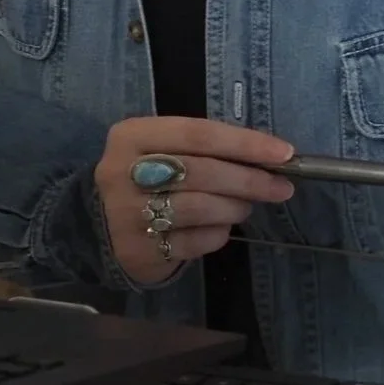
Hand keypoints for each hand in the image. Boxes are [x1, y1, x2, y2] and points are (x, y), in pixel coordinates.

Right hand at [94, 116, 294, 284]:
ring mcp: (126, 214)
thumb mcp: (164, 150)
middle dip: (249, 179)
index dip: (244, 143)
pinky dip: (217, 234)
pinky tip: (219, 228)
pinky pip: (194, 241)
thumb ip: (205, 149)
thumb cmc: (146, 178)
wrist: (100, 225)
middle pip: (201, 171)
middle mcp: (122, 171)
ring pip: (200, 207)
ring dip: (234, 208)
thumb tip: (269, 158)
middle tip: (281, 187)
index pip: (198, 133)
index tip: (283, 153)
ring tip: (245, 207)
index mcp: (132, 135)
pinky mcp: (137, 250)